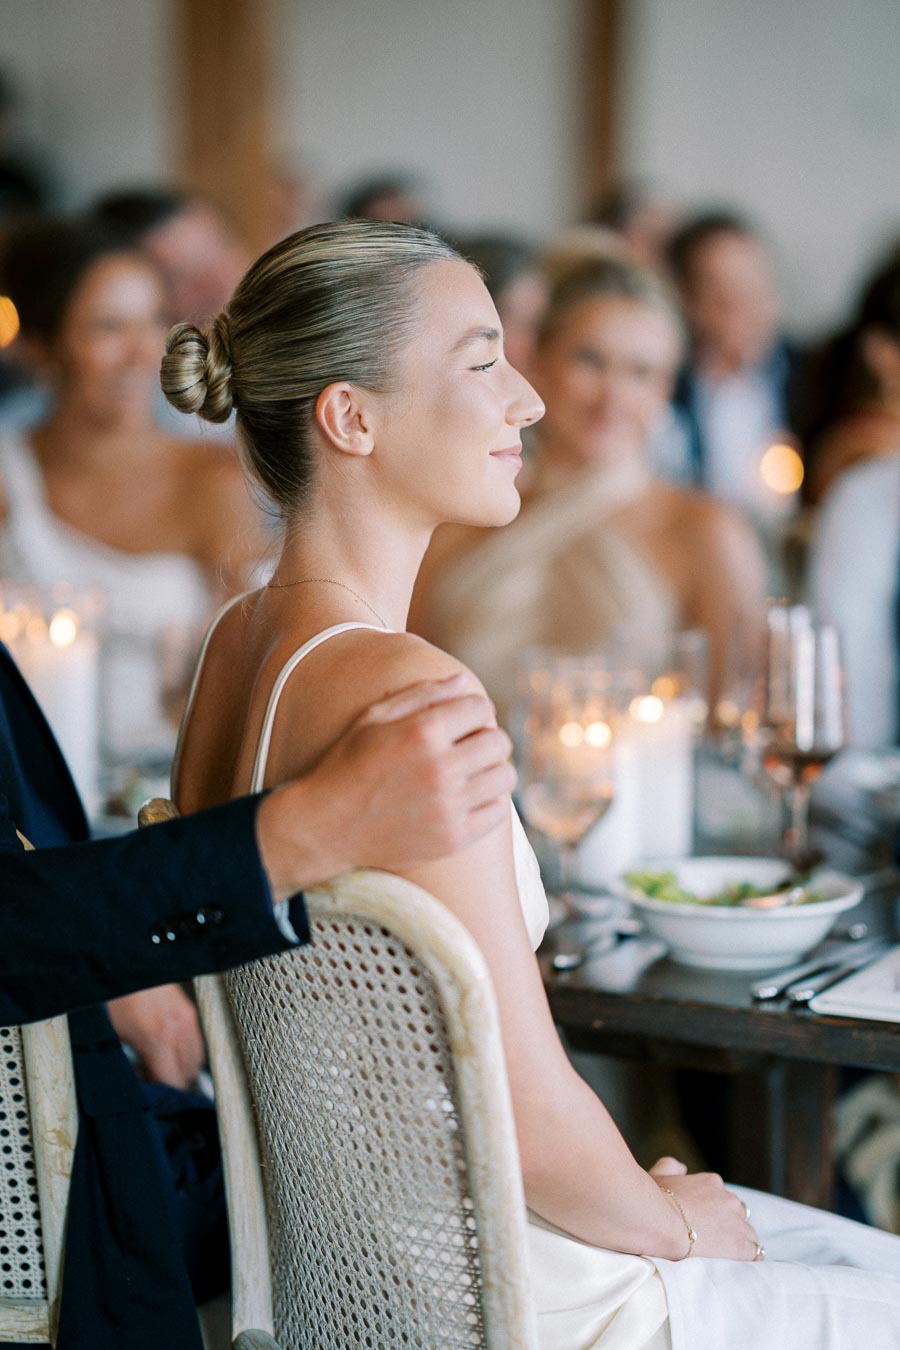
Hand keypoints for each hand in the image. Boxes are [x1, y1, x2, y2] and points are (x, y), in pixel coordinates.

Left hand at [108, 984, 205, 1089]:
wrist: (123, 962)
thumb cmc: (113, 995)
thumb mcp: (110, 1035)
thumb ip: (125, 1064)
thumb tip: (134, 1083)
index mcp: (158, 1037)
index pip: (173, 1081)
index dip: (162, 1095)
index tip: (149, 1096)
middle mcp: (179, 1027)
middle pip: (189, 1073)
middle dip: (171, 1083)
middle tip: (151, 1083)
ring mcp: (187, 1016)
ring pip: (196, 1059)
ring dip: (181, 1068)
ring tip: (158, 1067)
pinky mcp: (188, 1009)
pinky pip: (195, 1041)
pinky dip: (185, 1052)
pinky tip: (167, 1050)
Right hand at [258, 673, 515, 896]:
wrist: (327, 826)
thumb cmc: (349, 764)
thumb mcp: (374, 718)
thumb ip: (422, 695)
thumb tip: (462, 682)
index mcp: (421, 732)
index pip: (480, 707)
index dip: (473, 710)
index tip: (462, 721)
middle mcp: (439, 769)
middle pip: (498, 741)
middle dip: (486, 738)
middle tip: (468, 747)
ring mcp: (448, 807)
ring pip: (504, 777)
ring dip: (491, 770)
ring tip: (470, 773)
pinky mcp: (453, 838)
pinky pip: (498, 812)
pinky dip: (489, 803)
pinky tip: (467, 799)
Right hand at [651, 1164, 760, 1260]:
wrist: (660, 1224)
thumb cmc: (654, 1200)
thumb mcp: (660, 1174)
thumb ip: (671, 1166)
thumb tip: (682, 1168)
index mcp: (712, 1183)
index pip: (722, 1197)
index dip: (714, 1212)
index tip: (703, 1223)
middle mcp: (729, 1199)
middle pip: (737, 1214)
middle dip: (728, 1226)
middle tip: (712, 1241)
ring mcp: (737, 1223)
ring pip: (748, 1234)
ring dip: (738, 1242)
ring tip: (724, 1257)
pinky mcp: (741, 1246)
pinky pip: (753, 1253)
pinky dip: (746, 1259)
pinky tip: (736, 1266)